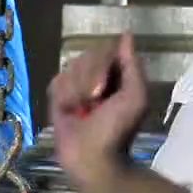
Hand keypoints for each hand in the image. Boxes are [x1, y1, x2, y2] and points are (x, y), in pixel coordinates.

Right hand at [47, 32, 148, 192]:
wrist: (91, 157)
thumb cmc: (119, 128)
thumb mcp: (136, 95)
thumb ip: (132, 64)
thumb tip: (126, 35)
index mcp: (118, 76)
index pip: (106, 49)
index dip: (104, 63)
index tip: (106, 85)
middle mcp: (97, 78)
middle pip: (87, 56)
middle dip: (90, 78)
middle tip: (95, 100)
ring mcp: (77, 87)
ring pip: (71, 68)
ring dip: (78, 90)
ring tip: (82, 109)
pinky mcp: (58, 98)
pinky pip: (56, 82)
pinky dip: (63, 96)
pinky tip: (69, 111)